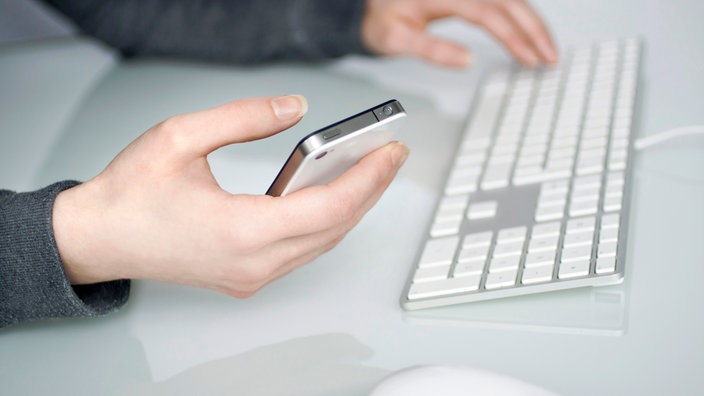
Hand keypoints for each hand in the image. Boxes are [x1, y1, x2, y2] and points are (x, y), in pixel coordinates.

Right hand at [52, 95, 408, 296]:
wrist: (98, 238)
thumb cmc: (130, 194)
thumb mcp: (181, 136)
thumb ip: (245, 118)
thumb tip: (294, 108)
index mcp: (241, 231)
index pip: (329, 207)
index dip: (367, 178)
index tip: (391, 152)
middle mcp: (253, 263)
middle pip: (335, 227)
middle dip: (370, 190)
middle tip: (390, 156)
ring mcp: (251, 276)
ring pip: (323, 243)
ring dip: (351, 208)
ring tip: (369, 171)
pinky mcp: (246, 276)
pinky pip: (303, 251)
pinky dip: (326, 223)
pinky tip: (333, 196)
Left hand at [361, 0, 557, 67]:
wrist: (370, 6)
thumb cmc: (381, 20)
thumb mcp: (395, 39)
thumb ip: (431, 49)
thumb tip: (467, 60)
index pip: (488, 13)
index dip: (513, 37)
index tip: (529, 59)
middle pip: (508, 1)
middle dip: (534, 29)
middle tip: (551, 58)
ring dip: (532, 23)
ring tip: (547, 50)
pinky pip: (503, 0)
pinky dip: (521, 16)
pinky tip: (531, 33)